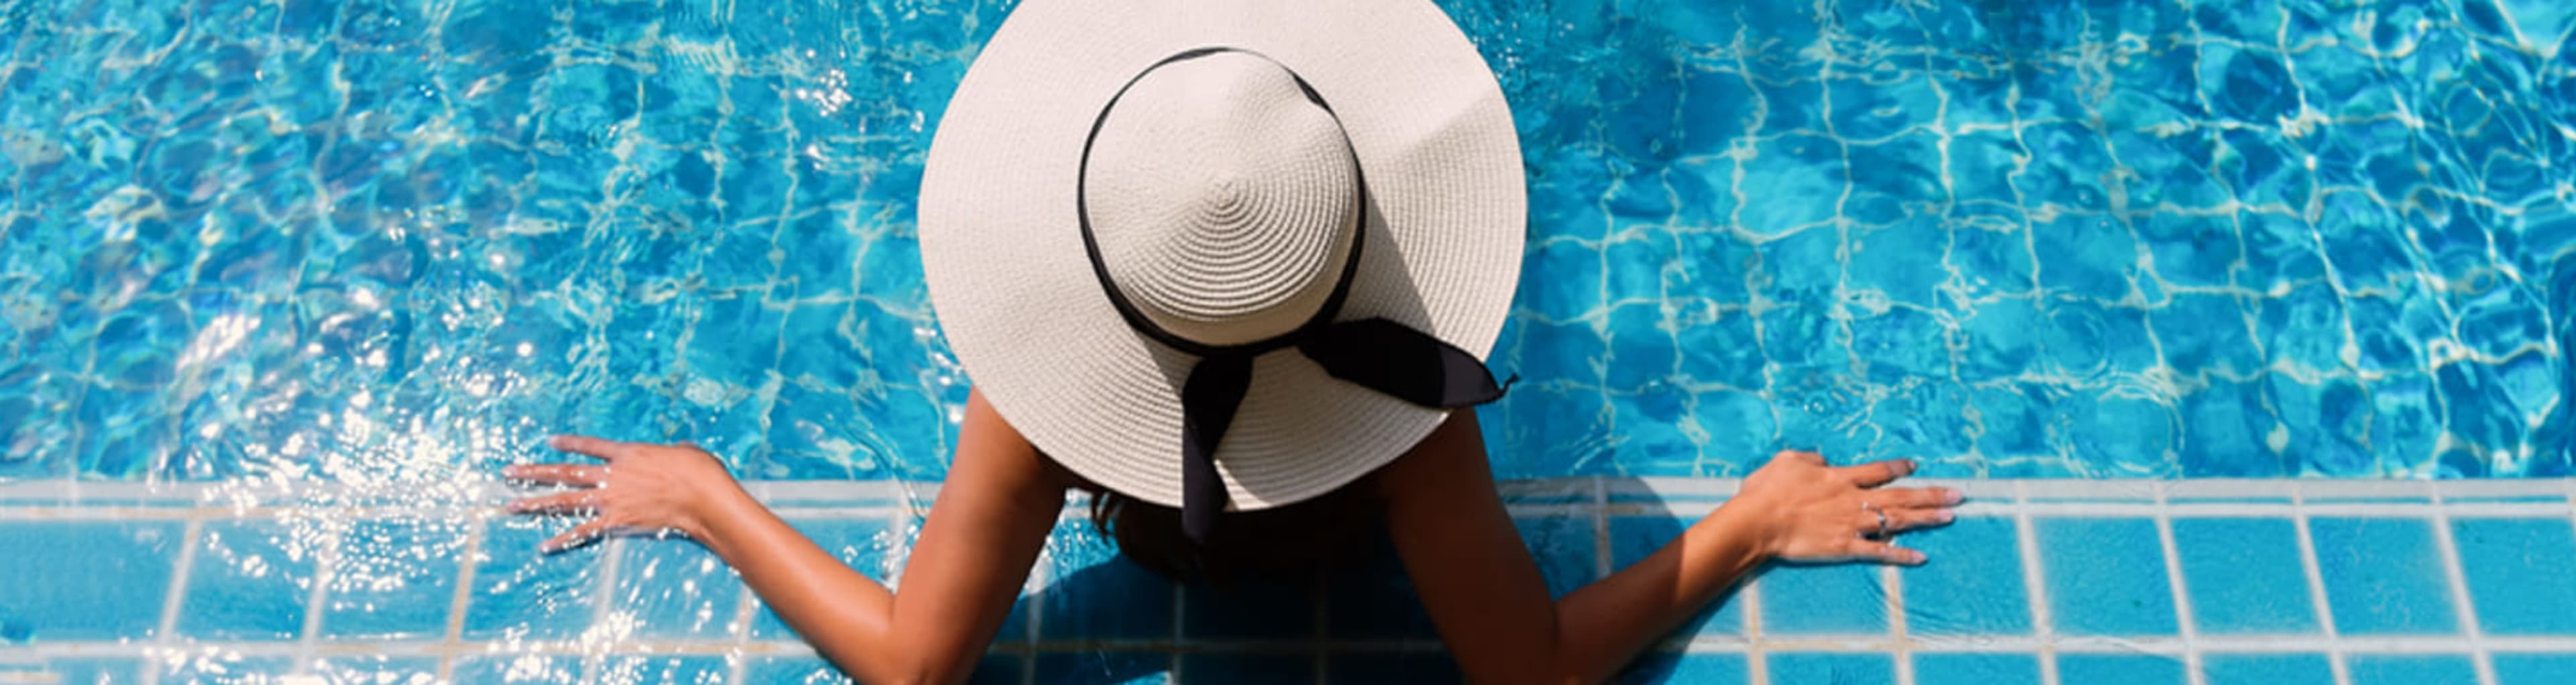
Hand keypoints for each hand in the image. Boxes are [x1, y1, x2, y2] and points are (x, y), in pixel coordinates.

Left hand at [502, 436, 749, 552]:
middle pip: (564, 472)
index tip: (550, 441)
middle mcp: (611, 474)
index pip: (590, 446)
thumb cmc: (698, 470)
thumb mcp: (683, 451)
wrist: (702, 496)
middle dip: (534, 472)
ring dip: (536, 503)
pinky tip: (544, 545)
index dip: (569, 443)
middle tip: (508, 472)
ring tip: (511, 504)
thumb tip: (677, 453)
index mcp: (627, 453)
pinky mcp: (617, 522)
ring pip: (565, 500)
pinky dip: (563, 539)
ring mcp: (611, 499)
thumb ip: (669, 453)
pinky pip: (584, 532)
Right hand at [1715, 450, 1961, 565]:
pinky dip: (1900, 554)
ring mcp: (1851, 524)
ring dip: (1926, 519)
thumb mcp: (1786, 461)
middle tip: (1959, 495)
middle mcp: (1853, 499)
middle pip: (1900, 495)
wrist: (1757, 522)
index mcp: (1839, 477)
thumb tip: (1824, 459)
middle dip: (1931, 494)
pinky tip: (1921, 557)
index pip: (1878, 470)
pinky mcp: (1844, 547)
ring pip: (1897, 520)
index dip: (1899, 467)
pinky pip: (1879, 551)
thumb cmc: (1766, 490)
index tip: (1916, 466)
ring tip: (1950, 517)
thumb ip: (1810, 458)